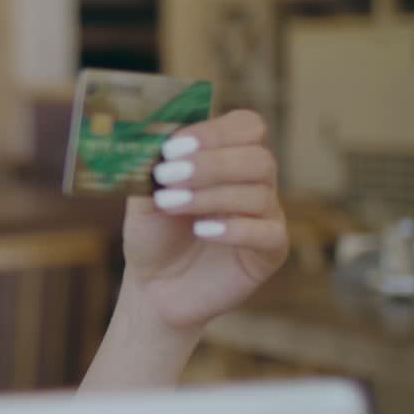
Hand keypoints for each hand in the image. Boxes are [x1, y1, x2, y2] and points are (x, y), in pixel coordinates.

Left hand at [121, 110, 288, 333]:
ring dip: (210, 196)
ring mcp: (266, 217)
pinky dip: (235, 229)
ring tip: (171, 204)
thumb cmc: (153, 234)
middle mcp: (254, 183)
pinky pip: (269, 233)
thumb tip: (154, 138)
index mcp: (228, 158)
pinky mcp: (270, 253)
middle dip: (211, 164)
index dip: (214, 132)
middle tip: (169, 175)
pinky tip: (203, 230)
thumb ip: (151, 167)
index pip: (245, 127)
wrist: (154, 286)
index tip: (173, 147)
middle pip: (258, 158)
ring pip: (259, 193)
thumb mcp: (143, 196)